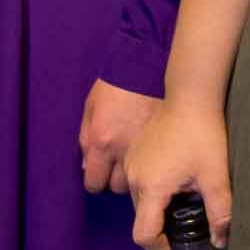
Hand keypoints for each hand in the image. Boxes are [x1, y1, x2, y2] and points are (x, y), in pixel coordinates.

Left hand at [80, 80, 160, 194]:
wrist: (146, 62)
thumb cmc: (115, 83)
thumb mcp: (90, 107)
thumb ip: (85, 140)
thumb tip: (87, 166)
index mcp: (101, 141)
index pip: (95, 183)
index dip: (96, 180)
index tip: (100, 173)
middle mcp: (123, 149)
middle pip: (118, 187)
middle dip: (116, 178)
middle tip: (119, 163)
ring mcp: (147, 146)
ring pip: (140, 179)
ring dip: (136, 172)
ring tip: (137, 158)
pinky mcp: (164, 140)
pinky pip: (157, 163)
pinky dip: (153, 161)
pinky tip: (153, 150)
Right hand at [126, 100, 233, 249]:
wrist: (190, 96)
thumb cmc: (203, 133)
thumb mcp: (215, 176)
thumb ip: (220, 212)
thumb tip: (222, 239)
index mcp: (151, 187)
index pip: (144, 234)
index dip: (158, 249)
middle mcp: (134, 178)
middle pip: (140, 218)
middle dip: (159, 229)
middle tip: (182, 229)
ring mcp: (131, 164)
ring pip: (138, 200)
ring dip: (155, 208)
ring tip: (181, 201)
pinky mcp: (133, 153)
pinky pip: (136, 182)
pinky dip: (151, 190)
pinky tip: (174, 180)